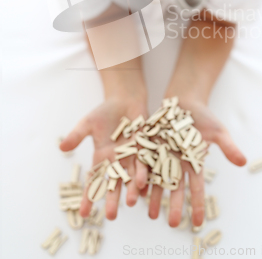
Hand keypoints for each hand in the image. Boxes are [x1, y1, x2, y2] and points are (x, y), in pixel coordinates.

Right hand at [59, 95, 148, 219]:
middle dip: (113, 199)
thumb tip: (61, 147)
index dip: (89, 196)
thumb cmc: (105, 111)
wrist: (125, 99)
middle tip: (111, 216)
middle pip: (115, 183)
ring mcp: (132, 154)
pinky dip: (145, 171)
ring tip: (132, 202)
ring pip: (132, 175)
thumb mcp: (88, 123)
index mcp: (102, 157)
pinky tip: (146, 183)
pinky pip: (146, 161)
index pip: (94, 180)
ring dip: (132, 189)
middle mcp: (118, 160)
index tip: (84, 213)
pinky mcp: (145, 146)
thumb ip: (77, 136)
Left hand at [148, 97, 246, 227]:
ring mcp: (163, 155)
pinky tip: (138, 189)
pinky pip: (145, 163)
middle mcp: (177, 162)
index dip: (197, 205)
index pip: (196, 188)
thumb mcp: (218, 131)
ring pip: (158, 180)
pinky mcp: (150, 145)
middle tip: (172, 224)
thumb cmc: (203, 116)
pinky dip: (142, 175)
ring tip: (151, 215)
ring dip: (155, 197)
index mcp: (194, 162)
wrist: (184, 100)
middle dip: (173, 206)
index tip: (197, 223)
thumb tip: (244, 163)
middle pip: (175, 187)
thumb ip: (228, 147)